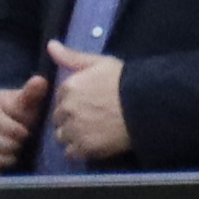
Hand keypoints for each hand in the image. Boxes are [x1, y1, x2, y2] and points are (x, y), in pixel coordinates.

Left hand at [44, 42, 133, 160]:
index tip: (89, 104)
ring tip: (94, 131)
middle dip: (70, 119)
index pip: (60, 99)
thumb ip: (72, 56)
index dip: (73, 103)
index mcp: (68, 87)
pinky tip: (95, 142)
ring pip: (62, 137)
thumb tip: (50, 45)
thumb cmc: (127, 81)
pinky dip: (80, 150)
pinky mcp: (84, 148)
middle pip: (59, 119)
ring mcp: (75, 130)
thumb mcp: (101, 63)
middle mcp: (67, 109)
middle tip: (92, 119)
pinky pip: (71, 152)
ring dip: (73, 136)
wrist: (149, 105)